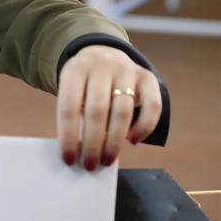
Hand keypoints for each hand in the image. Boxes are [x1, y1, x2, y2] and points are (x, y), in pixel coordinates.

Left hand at [56, 45, 162, 170]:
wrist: (104, 55)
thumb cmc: (84, 85)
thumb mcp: (72, 90)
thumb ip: (75, 115)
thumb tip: (77, 153)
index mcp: (75, 69)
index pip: (68, 107)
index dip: (68, 136)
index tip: (68, 159)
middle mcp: (101, 65)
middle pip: (97, 111)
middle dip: (93, 143)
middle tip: (90, 165)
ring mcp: (126, 69)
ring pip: (122, 111)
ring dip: (114, 141)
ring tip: (107, 159)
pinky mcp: (147, 76)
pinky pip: (152, 105)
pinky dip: (144, 127)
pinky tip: (132, 141)